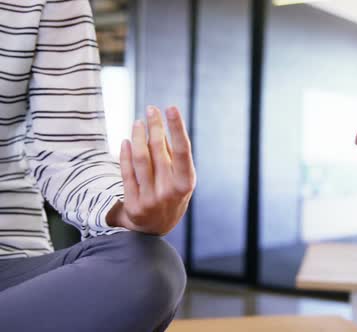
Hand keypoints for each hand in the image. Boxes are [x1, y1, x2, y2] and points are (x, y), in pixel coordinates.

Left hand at [107, 106, 196, 234]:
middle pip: (159, 150)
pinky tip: (126, 141)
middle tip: (151, 109)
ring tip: (138, 123)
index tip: (170, 108)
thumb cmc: (171, 196)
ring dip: (138, 137)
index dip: (176, 128)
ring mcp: (150, 199)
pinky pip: (127, 173)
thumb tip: (162, 127)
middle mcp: (169, 192)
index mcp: (186, 184)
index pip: (182, 151)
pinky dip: (125, 155)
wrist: (154, 229)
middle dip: (155, 126)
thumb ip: (174, 158)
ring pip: (141, 159)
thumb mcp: (180, 180)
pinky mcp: (133, 204)